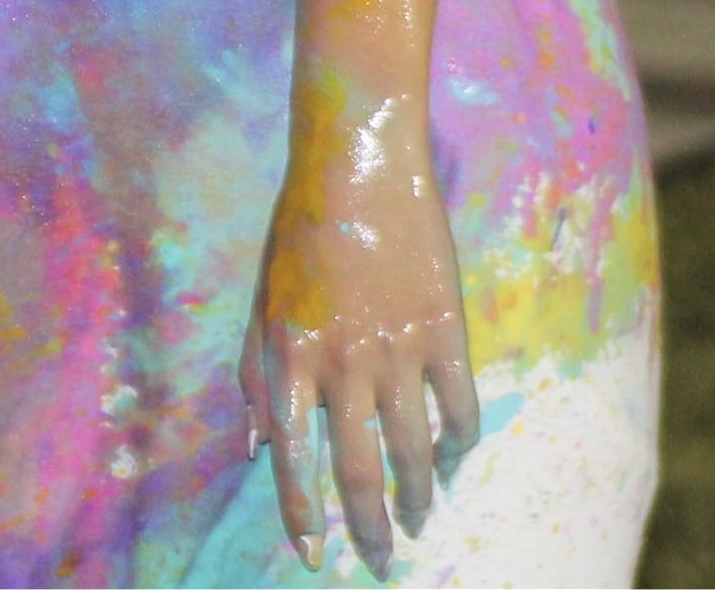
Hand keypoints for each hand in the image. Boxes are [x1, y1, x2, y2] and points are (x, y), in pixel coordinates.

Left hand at [240, 93, 479, 575]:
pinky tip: (454, 462)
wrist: (358, 163)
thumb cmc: (298, 231)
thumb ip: (256, 377)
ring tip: (420, 523)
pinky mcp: (445, 331)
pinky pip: (459, 409)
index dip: (304, 516)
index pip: (294, 460)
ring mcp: (398, 348)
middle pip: (360, 470)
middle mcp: (343, 361)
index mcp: (288, 355)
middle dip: (369, 526)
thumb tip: (256, 449)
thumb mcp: (260, 301)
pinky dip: (459, 445)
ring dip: (419, 497)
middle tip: (378, 559)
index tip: (313, 557)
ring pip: (415, 451)